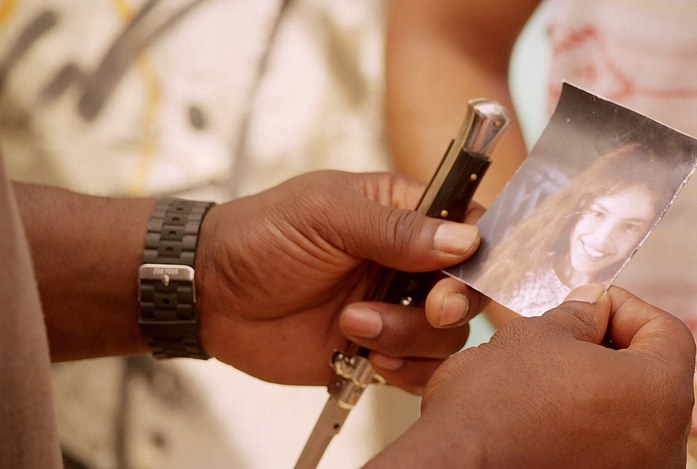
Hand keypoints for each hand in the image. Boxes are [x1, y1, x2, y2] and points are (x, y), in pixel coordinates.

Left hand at [195, 170, 486, 390]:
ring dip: (409, 336)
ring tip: (354, 324)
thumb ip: (396, 227)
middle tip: (425, 306)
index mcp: (403, 214)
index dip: (478, 253)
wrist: (211, 296)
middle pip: (468, 287)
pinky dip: (404, 370)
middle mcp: (407, 261)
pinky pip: (420, 369)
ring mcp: (394, 307)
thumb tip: (464, 240)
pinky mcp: (378, 349)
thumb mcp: (326, 214)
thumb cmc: (261, 236)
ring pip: (446, 334)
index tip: (460, 274)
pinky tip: (366, 358)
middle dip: (451, 303)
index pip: (469, 225)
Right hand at [369, 285, 696, 467]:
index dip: (626, 308)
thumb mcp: (535, 336)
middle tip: (568, 336)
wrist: (451, 467)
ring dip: (598, 390)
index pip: (668, 334)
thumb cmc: (493, 406)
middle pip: (653, 378)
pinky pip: (611, 448)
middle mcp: (663, 446)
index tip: (591, 304)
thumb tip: (593, 307)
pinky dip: (588, 427)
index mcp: (658, 395)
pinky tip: (546, 418)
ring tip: (550, 378)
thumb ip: (579, 316)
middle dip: (611, 349)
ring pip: (631, 416)